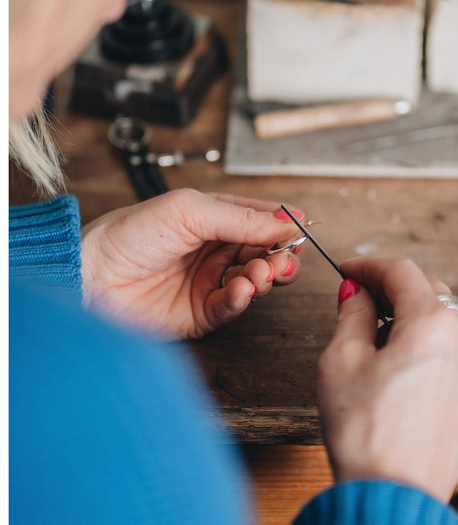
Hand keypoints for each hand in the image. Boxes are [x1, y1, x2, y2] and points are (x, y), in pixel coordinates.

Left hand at [80, 188, 303, 338]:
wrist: (88, 276)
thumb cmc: (130, 233)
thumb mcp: (190, 210)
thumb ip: (241, 218)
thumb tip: (286, 221)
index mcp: (212, 219)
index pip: (259, 220)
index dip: (282, 225)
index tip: (301, 227)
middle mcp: (214, 250)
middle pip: (263, 253)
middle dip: (280, 255)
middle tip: (286, 258)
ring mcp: (208, 282)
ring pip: (254, 280)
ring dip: (264, 276)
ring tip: (261, 273)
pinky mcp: (200, 313)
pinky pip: (232, 306)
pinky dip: (243, 299)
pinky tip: (242, 289)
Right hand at [317, 256, 457, 502]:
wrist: (393, 496)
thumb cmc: (364, 431)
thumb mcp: (341, 360)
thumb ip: (351, 313)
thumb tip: (356, 292)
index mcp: (433, 324)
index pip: (401, 272)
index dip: (369, 266)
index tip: (349, 271)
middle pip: (429, 294)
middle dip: (393, 292)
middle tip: (360, 304)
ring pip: (448, 325)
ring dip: (417, 322)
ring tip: (383, 346)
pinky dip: (437, 351)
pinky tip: (411, 371)